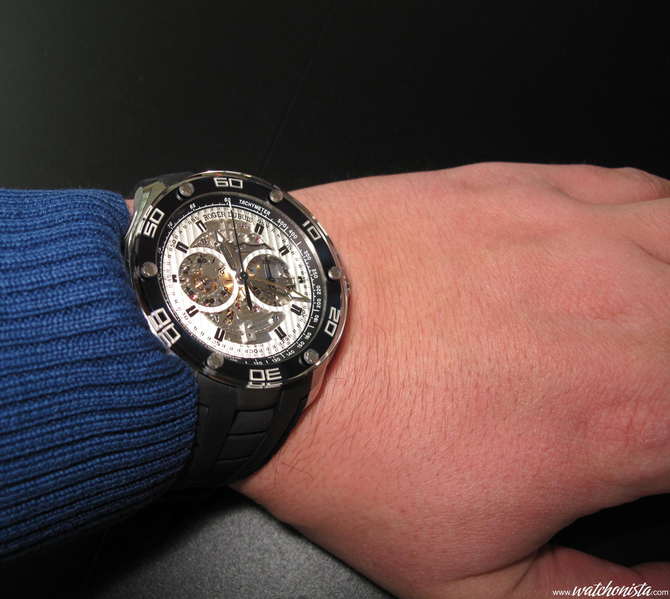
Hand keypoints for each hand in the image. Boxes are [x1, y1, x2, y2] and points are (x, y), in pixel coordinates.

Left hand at [233, 163, 669, 597]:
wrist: (268, 343)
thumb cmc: (351, 445)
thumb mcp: (469, 580)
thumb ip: (592, 597)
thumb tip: (653, 591)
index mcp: (636, 416)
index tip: (648, 454)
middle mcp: (632, 310)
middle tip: (641, 391)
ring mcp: (582, 233)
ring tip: (646, 326)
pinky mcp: (526, 187)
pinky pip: (637, 187)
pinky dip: (653, 223)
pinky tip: (628, 252)